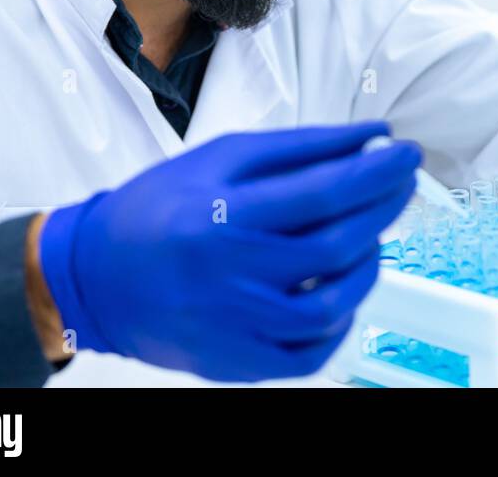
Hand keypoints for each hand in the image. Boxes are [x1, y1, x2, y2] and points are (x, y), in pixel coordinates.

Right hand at [36, 122, 417, 380]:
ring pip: (332, 306)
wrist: (92, 276)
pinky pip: (310, 353)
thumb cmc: (158, 209)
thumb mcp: (222, 158)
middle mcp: (231, 274)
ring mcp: (235, 325)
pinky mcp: (236, 361)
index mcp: (224, 214)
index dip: (378, 170)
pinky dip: (339, 322)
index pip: (325, 191)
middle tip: (400, 183)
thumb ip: (300, 148)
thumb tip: (370, 136)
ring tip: (370, 237)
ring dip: (368, 266)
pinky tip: (340, 289)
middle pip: (336, 245)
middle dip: (384, 207)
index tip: (406, 152)